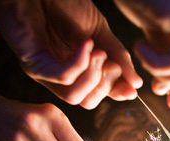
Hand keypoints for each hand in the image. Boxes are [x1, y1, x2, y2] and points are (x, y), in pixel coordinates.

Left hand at [0, 0, 141, 106]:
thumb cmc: (64, 4)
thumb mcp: (99, 31)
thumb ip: (117, 56)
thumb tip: (136, 83)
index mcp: (76, 69)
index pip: (97, 93)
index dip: (116, 93)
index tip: (132, 87)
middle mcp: (60, 76)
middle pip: (86, 101)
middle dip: (105, 86)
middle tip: (113, 64)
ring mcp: (46, 72)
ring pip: (74, 97)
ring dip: (92, 77)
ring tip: (99, 53)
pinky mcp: (33, 64)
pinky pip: (63, 77)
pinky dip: (80, 63)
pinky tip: (86, 44)